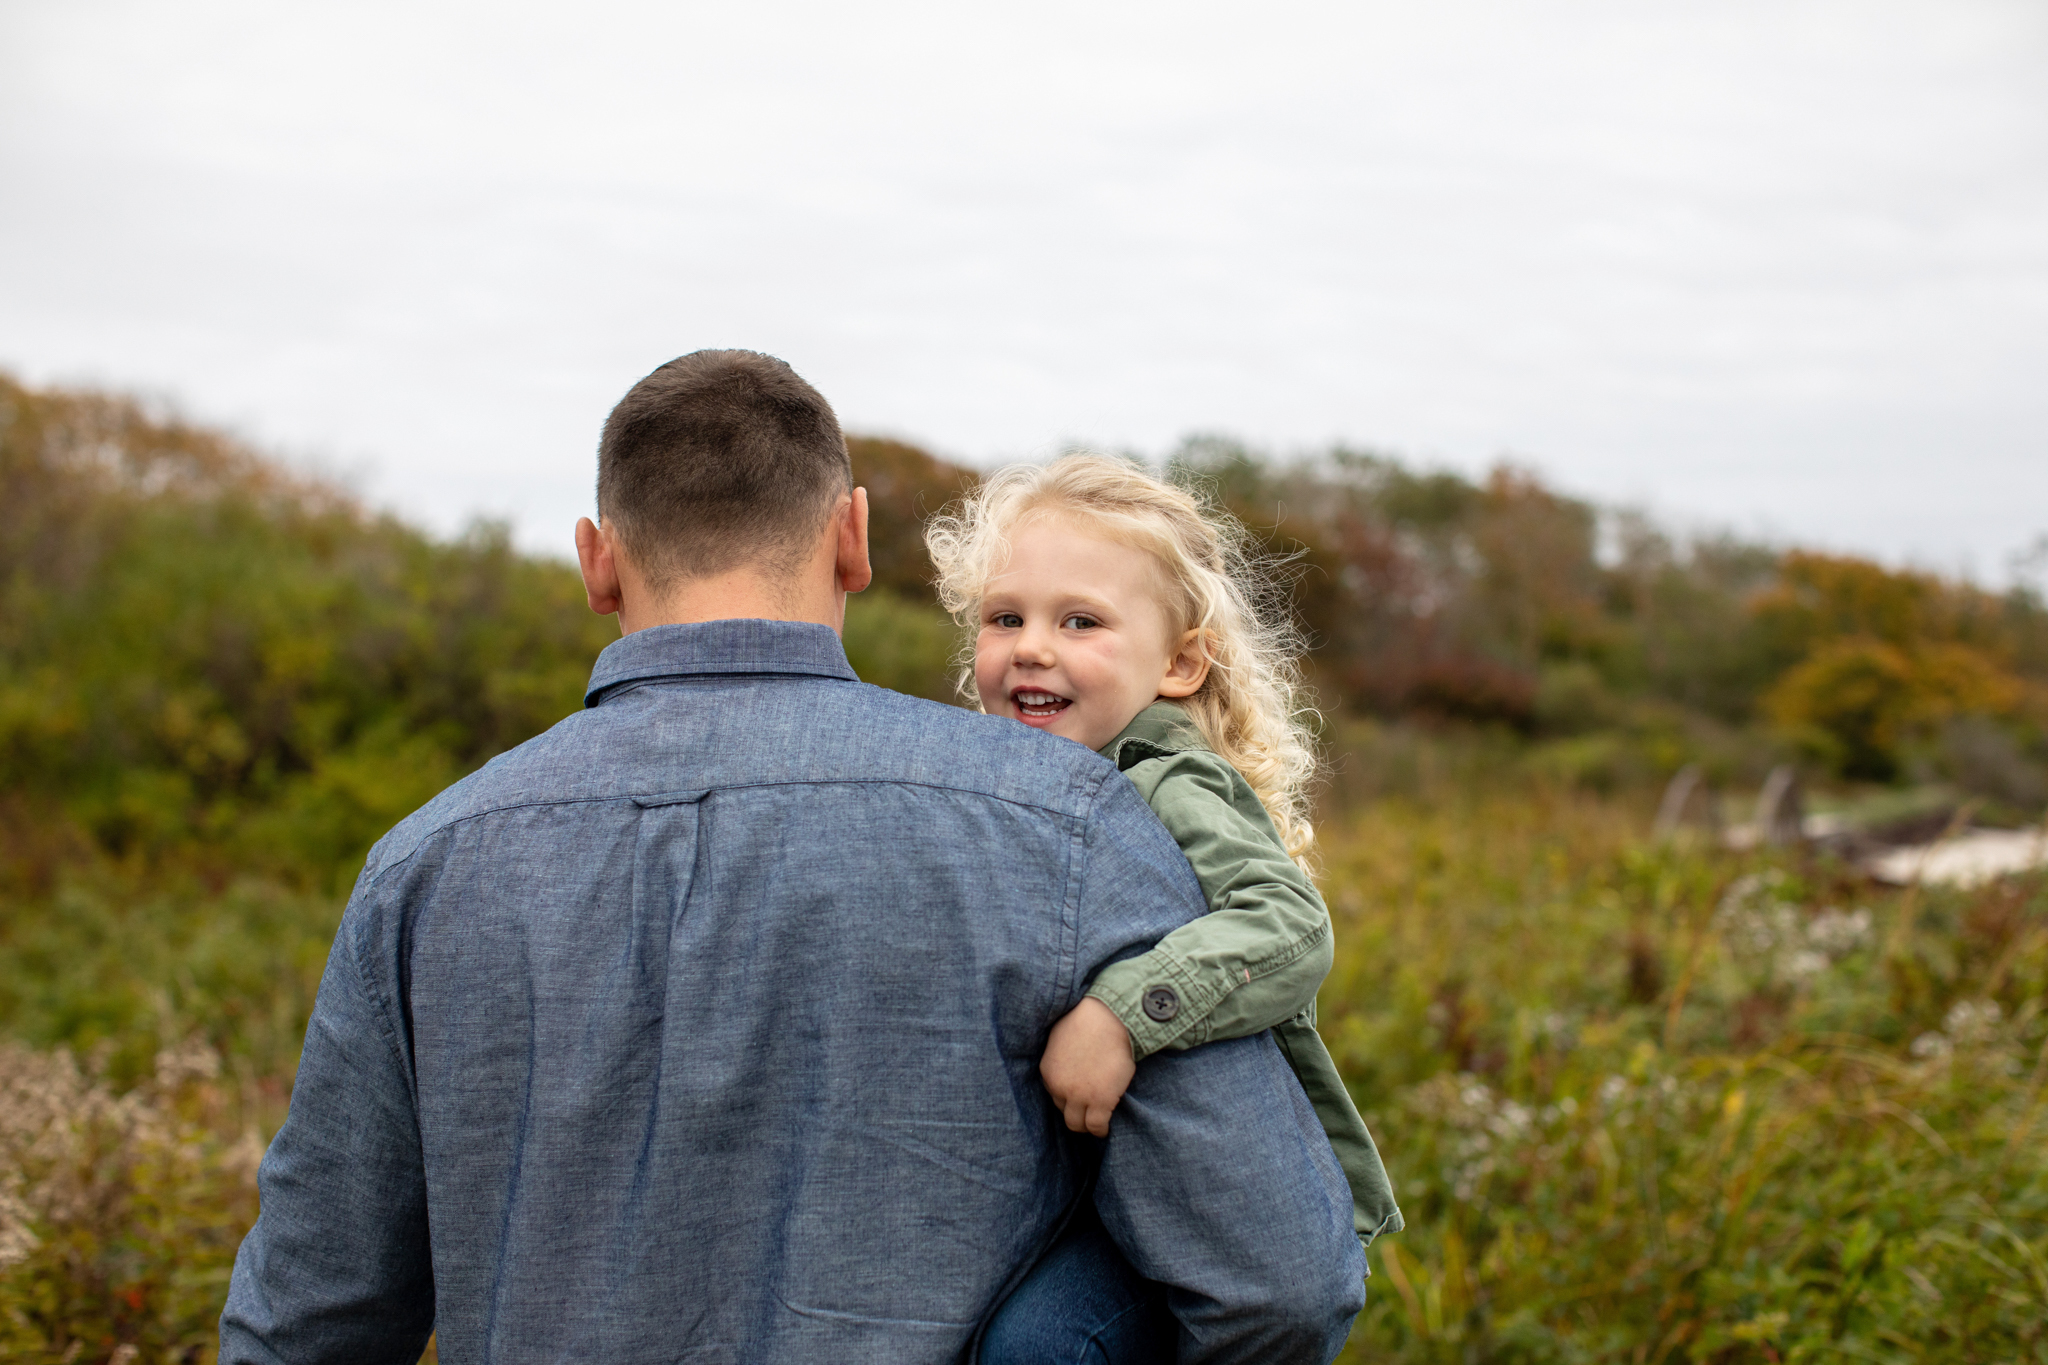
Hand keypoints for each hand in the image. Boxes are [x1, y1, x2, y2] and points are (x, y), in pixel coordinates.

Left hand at [1039, 997, 1135, 1136]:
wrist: (1109, 1018)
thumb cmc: (1090, 1022)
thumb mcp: (1062, 1040)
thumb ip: (1062, 1059)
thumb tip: (1070, 1069)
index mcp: (1048, 1072)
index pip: (1055, 1095)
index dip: (1068, 1097)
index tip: (1079, 1097)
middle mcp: (1059, 1087)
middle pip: (1064, 1112)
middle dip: (1075, 1112)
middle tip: (1088, 1112)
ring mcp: (1079, 1096)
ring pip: (1077, 1124)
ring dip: (1086, 1125)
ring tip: (1096, 1124)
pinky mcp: (1100, 1101)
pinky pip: (1096, 1126)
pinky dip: (1100, 1130)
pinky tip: (1105, 1128)